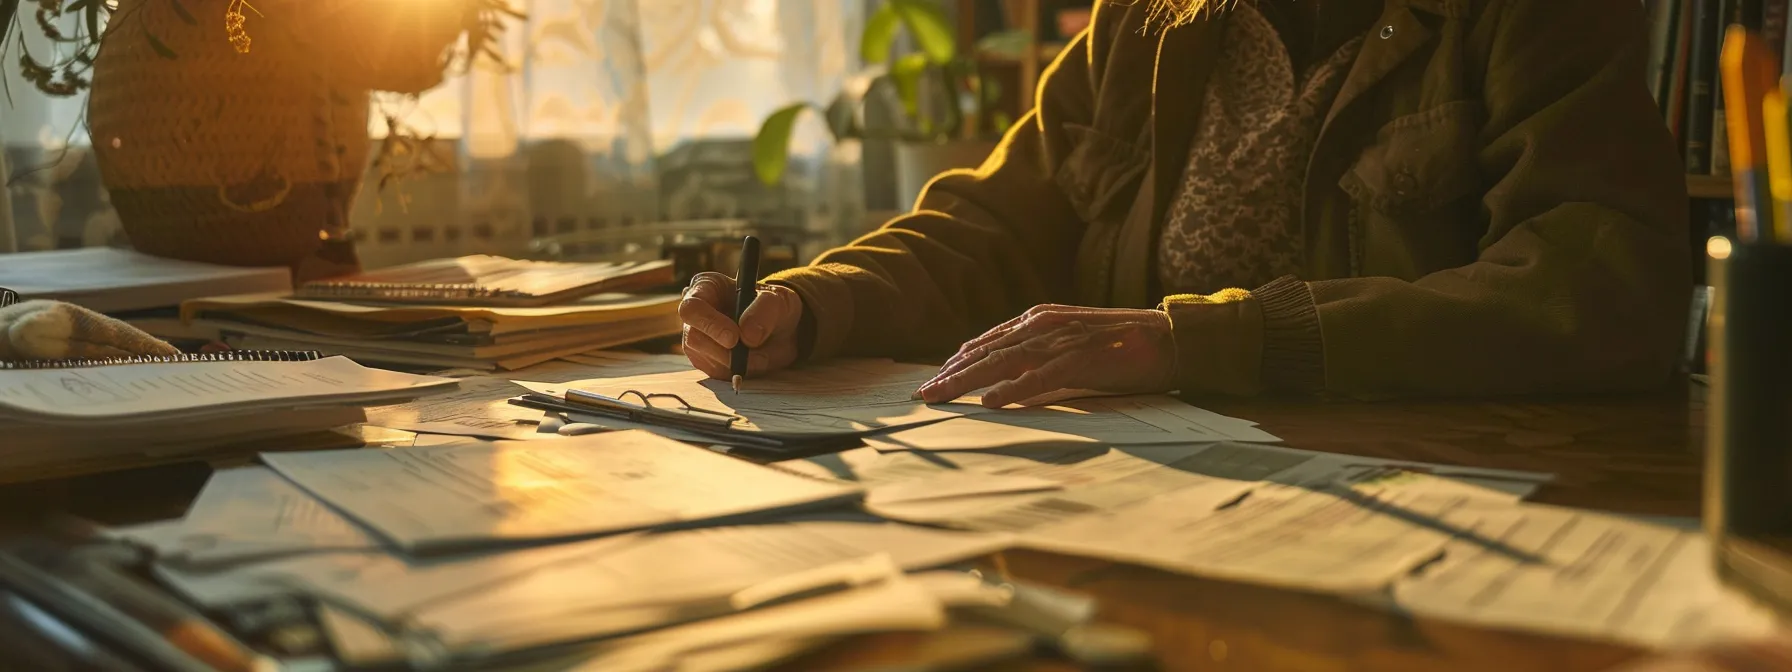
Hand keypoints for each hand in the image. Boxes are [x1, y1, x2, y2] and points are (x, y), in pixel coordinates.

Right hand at [679, 272, 804, 380]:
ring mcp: (698, 340)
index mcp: (707, 287)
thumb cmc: (775, 306)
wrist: (781, 328)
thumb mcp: (779, 301)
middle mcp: (696, 314)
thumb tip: (748, 337)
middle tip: (751, 354)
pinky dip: (738, 372)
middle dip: (725, 352)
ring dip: (736, 363)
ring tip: (762, 354)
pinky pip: (717, 374)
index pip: (692, 308)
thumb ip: (764, 312)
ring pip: (705, 360)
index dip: (710, 324)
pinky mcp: (706, 362)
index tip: (734, 339)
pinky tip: (754, 361)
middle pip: (694, 339)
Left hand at [915, 304, 1176, 407]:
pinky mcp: (1084, 358)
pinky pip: (1041, 376)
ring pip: (1005, 361)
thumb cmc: (1120, 350)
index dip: (956, 364)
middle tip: (922, 395)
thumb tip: (1002, 387)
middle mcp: (1045, 324)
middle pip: (987, 351)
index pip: (987, 343)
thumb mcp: (1070, 351)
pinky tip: (990, 402)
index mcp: (1040, 321)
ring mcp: (1063, 339)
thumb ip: (1037, 362)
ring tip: (941, 397)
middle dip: (951, 374)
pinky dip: (1014, 389)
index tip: (931, 383)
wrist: (1169, 340)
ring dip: (969, 381)